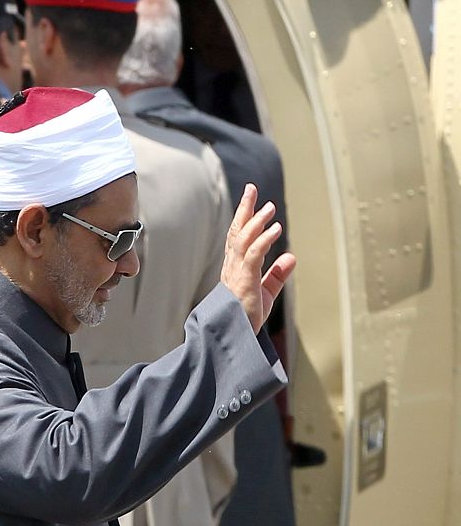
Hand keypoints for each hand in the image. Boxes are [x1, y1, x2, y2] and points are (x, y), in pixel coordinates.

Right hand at [221, 184, 296, 333]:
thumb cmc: (246, 317)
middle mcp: (232, 266)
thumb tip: (291, 257)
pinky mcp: (244, 280)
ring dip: (257, 221)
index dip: (244, 217)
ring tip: (270, 207)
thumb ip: (277, 274)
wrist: (234, 336)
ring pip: (244, 239)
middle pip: (237, 231)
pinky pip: (254, 254)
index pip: (238, 236)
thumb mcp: (266, 293)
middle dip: (244, 209)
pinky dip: (265, 239)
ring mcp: (236, 272)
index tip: (252, 200)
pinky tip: (276, 229)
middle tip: (251, 188)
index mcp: (235, 267)